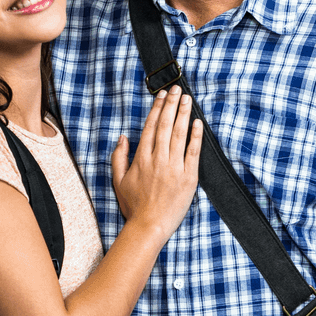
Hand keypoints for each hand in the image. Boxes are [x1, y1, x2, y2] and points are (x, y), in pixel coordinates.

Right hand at [110, 85, 202, 242]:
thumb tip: (122, 137)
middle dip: (172, 105)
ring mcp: (174, 168)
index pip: (151, 127)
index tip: (162, 95)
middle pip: (166, 126)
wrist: (149, 226)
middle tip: (177, 90)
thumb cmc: (134, 206)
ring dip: (184, 114)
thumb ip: (119, 157)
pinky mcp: (188, 177)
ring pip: (179, 134)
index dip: (157, 109)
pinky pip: (193, 152)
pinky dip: (196, 136)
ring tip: (187, 99)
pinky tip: (197, 123)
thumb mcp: (118, 181)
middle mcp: (158, 160)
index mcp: (141, 159)